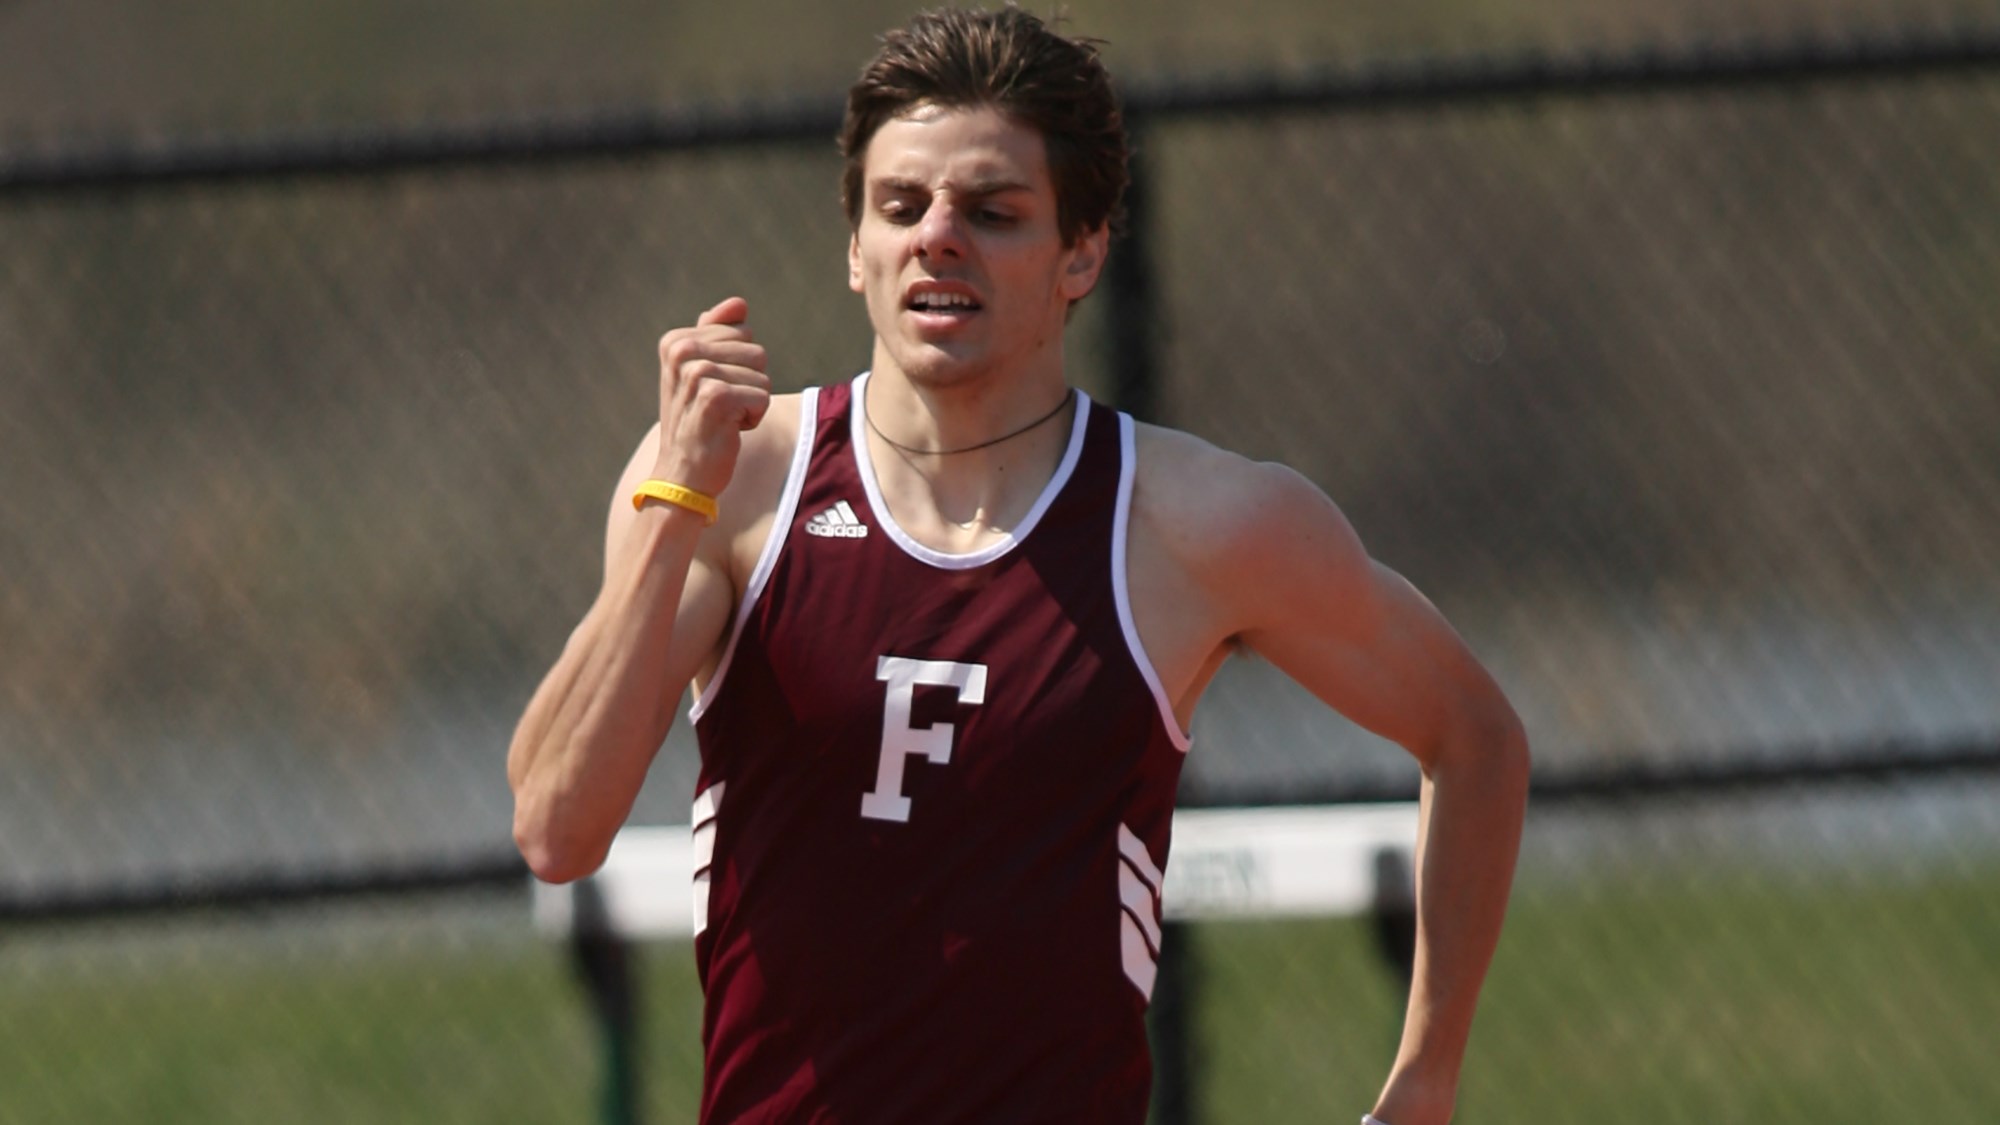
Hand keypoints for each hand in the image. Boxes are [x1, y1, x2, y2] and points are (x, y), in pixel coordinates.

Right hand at [652, 296, 770, 497]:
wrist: (681, 474)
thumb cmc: (696, 422)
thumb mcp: (699, 373)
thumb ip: (716, 334)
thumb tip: (739, 303)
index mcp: (675, 340)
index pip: (742, 332)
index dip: (737, 365)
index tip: (710, 388)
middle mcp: (681, 351)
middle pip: (756, 350)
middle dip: (748, 382)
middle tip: (718, 406)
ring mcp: (697, 373)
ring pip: (763, 375)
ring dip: (751, 402)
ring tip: (723, 418)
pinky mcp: (715, 397)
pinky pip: (763, 396)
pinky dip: (754, 418)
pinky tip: (729, 430)